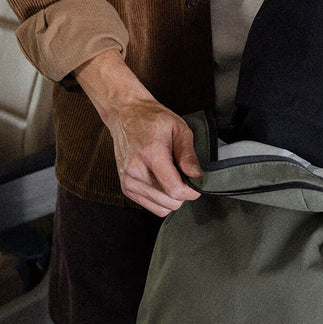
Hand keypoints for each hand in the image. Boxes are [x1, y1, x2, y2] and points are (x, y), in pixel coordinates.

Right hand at [74, 49, 201, 216]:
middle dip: (183, 193)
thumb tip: (197, 176)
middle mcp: (135, 171)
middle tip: (182, 175)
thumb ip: (188, 155)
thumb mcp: (179, 129)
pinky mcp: (125, 188)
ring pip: (162, 208)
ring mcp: (128, 181)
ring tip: (170, 176)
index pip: (175, 190)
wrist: (126, 115)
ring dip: (172, 197)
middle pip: (170, 202)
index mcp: (151, 154)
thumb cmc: (153, 120)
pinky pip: (152, 207)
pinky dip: (161, 199)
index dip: (192, 191)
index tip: (196, 183)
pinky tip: (161, 182)